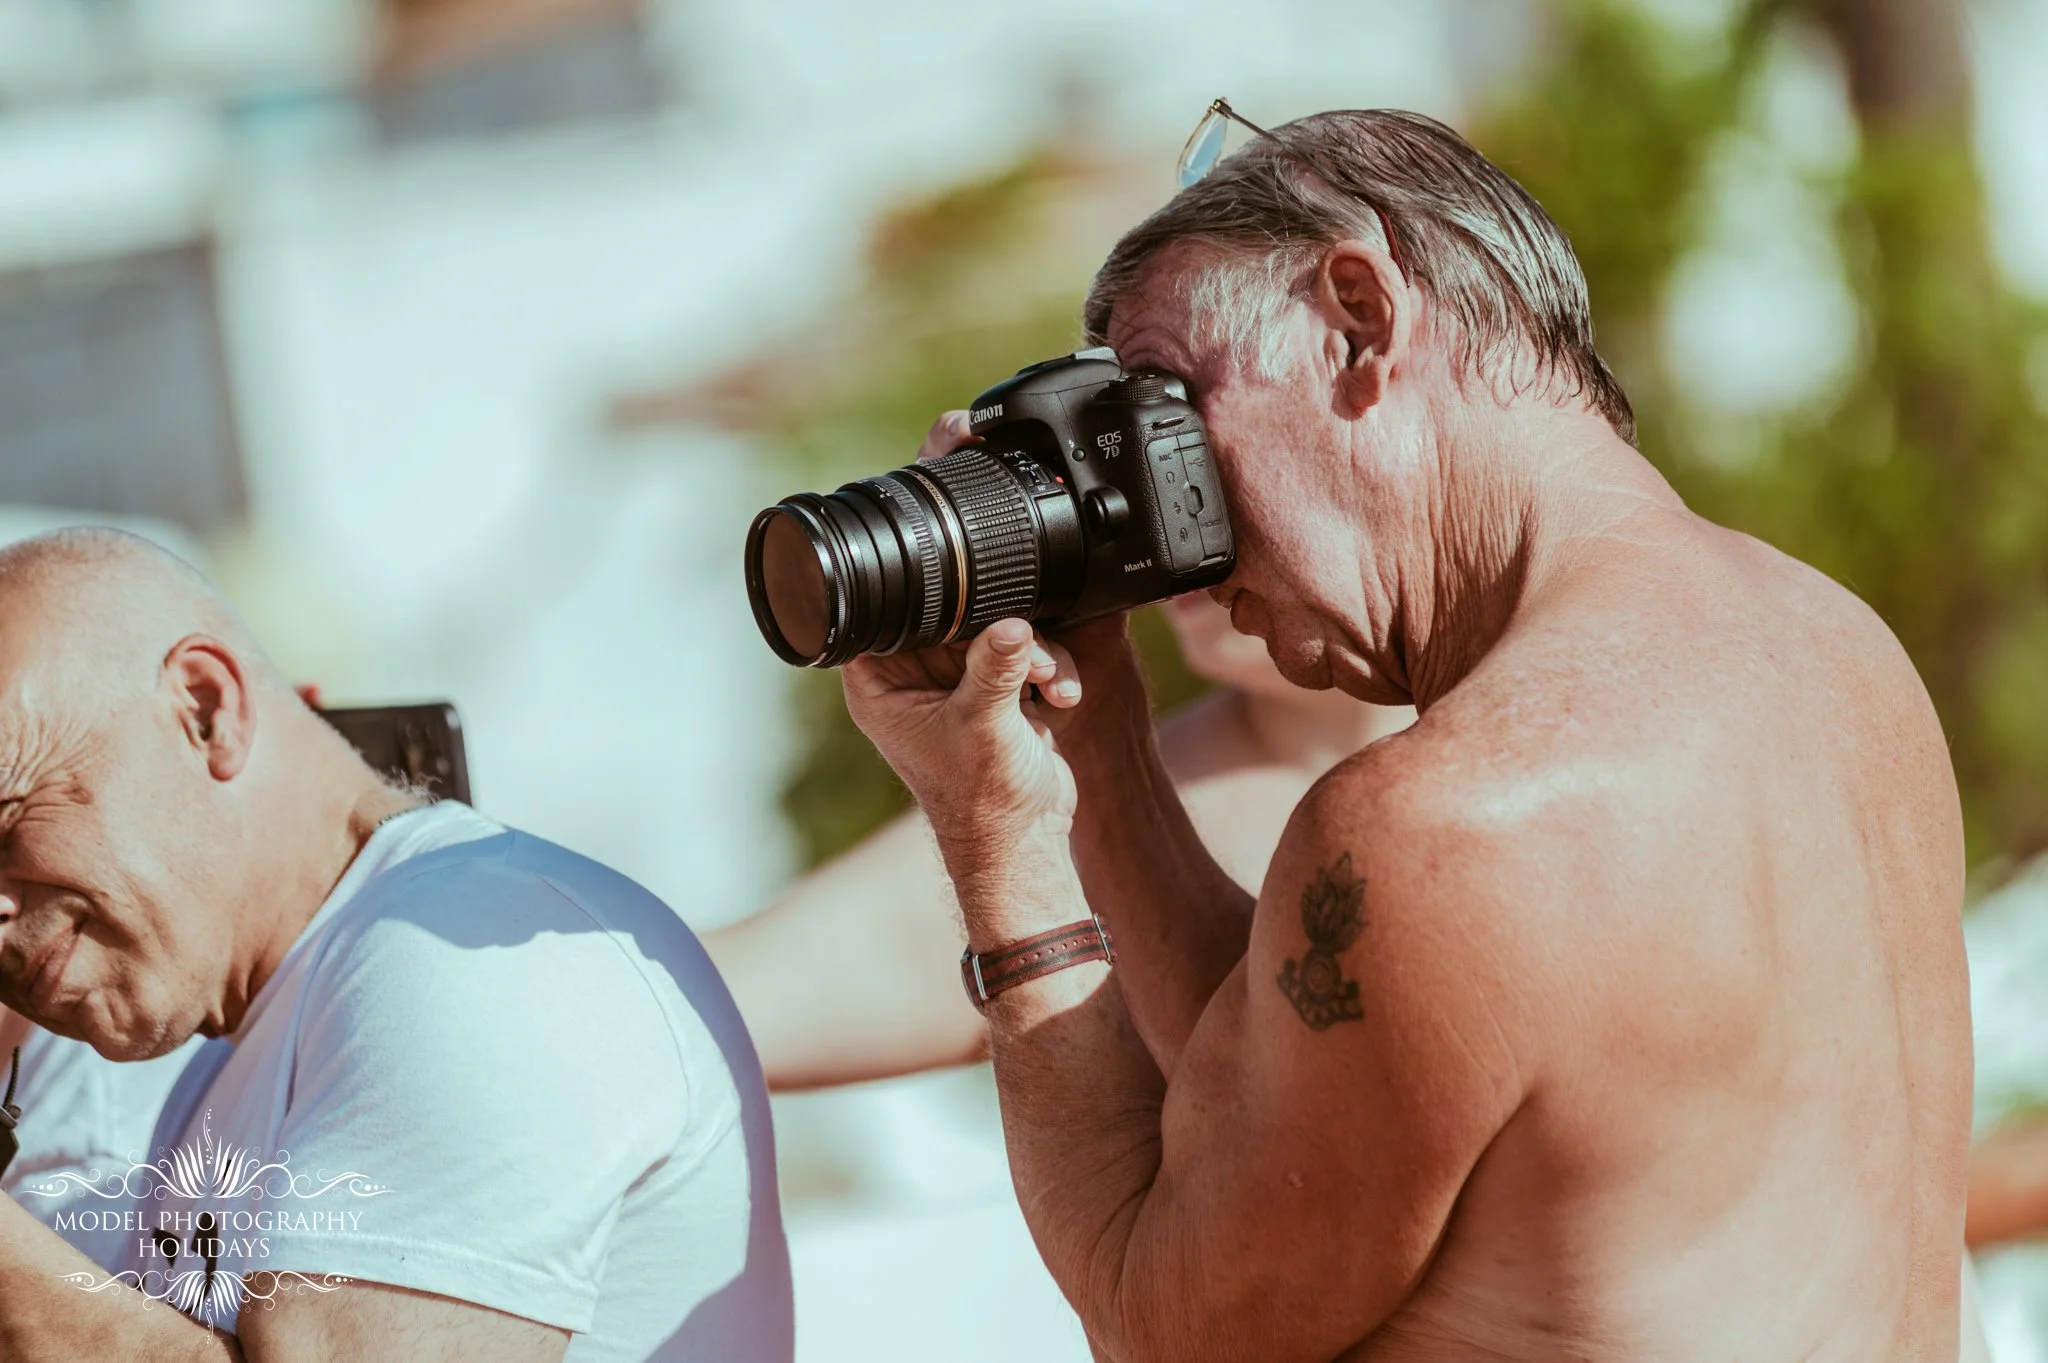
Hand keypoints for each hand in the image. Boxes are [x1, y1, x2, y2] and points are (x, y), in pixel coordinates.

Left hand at [843, 619, 1082, 858]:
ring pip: (994, 633)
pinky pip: (1022, 656)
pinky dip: (1047, 671)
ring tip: (1047, 682)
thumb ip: (996, 667)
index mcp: (883, 689)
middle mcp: (914, 684)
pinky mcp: (996, 693)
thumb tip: (1013, 623)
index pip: (888, 622)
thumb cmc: (984, 799)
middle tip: (1028, 658)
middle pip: (953, 621)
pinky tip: (1061, 698)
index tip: (967, 609)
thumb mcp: (984, 723)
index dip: (927, 611)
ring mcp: (957, 688)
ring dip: (1033, 654)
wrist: (1027, 840)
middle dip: (999, 634)